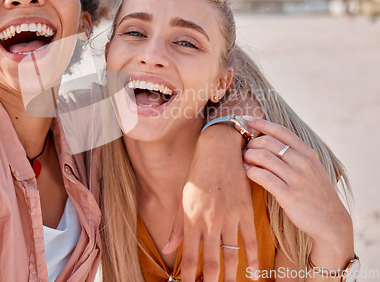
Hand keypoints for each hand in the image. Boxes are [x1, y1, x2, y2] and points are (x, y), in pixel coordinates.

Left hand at [164, 125, 258, 281]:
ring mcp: (229, 217)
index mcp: (191, 219)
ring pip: (232, 256)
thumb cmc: (197, 173)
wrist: (218, 150)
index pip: (189, 258)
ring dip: (231, 277)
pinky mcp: (245, 211)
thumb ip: (176, 226)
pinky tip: (253, 273)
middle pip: (211, 263)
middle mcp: (209, 222)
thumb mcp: (182, 198)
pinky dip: (253, 259)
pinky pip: (251, 240)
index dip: (188, 278)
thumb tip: (167, 249)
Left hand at [242, 117, 353, 266]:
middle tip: (245, 150)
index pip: (281, 131)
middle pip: (268, 142)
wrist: (330, 221)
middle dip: (251, 143)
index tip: (246, 119)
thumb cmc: (314, 192)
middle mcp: (302, 162)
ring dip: (248, 156)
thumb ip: (293, 154)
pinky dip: (250, 171)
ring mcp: (296, 178)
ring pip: (263, 157)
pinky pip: (263, 177)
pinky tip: (246, 171)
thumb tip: (267, 140)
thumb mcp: (311, 168)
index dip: (261, 123)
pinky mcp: (289, 195)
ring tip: (244, 160)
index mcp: (307, 153)